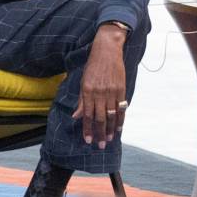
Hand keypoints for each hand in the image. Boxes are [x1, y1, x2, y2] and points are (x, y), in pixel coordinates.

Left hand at [74, 25, 128, 146]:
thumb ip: (81, 100)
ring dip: (111, 129)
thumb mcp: (83, 81)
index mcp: (87, 91)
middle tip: (100, 146)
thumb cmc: (92, 66)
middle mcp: (99, 93)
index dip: (87, 129)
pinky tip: (119, 128)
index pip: (87, 115)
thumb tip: (75, 116)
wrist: (107, 50)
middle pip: (100, 118)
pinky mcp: (121, 89)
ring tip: (109, 140)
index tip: (88, 140)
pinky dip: (120, 119)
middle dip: (99, 134)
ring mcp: (111, 92)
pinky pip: (121, 108)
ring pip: (111, 115)